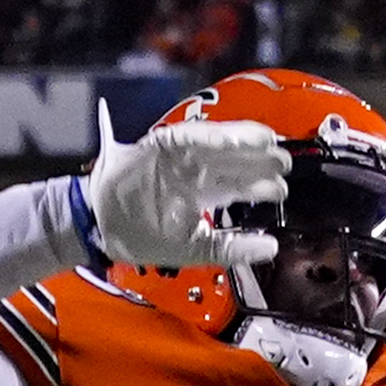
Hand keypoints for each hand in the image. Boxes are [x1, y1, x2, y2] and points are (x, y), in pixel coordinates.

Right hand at [83, 106, 285, 269]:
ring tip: (267, 143)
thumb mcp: (195, 249)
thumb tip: (271, 248)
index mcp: (201, 193)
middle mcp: (192, 172)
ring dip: (241, 141)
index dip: (259, 184)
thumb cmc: (142, 236)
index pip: (237, 185)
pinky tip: (232, 140)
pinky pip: (187, 136)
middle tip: (283, 162)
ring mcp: (176, 157)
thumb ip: (233, 248)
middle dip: (258, 160)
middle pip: (232, 161)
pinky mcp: (158, 145)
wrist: (102, 227)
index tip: (281, 188)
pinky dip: (209, 136)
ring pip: (215, 144)